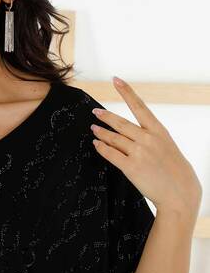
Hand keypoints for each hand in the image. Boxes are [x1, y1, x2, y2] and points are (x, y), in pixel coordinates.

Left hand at [89, 76, 202, 215]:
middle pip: (120, 123)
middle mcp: (148, 138)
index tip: (116, 79)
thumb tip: (129, 134)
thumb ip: (150, 138)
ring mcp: (139, 152)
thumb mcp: (167, 147)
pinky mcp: (131, 167)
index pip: (139, 106)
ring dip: (101, 133)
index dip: (126, 92)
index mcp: (159, 131)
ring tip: (93, 129)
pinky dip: (101, 147)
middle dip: (105, 116)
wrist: (180, 193)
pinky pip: (110, 154)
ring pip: (113, 138)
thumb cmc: (174, 171)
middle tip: (95, 112)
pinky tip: (96, 144)